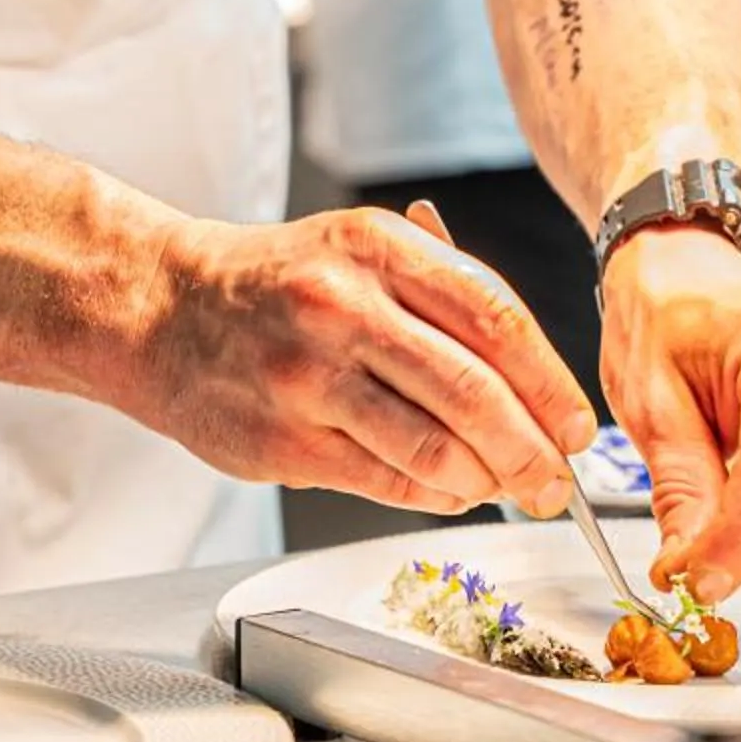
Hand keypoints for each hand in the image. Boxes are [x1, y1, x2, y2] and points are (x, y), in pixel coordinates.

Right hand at [126, 206, 596, 515]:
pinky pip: (384, 480)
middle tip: (557, 480)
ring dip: (488, 481)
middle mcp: (342, 305)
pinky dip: (433, 494)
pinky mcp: (281, 440)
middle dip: (532, 448)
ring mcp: (307, 375)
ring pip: (432, 446)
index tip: (577, 424)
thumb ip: (443, 300)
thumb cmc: (279, 282)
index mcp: (375, 246)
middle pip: (473, 390)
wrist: (163, 307)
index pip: (494, 316)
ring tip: (508, 489)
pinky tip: (449, 490)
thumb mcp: (361, 250)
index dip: (550, 381)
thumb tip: (534, 387)